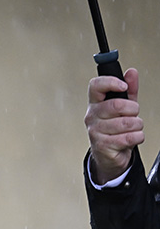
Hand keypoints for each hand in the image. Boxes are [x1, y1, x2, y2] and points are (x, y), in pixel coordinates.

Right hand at [85, 67, 143, 183]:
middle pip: (117, 105)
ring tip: (132, 128)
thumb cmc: (115, 129)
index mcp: (95, 104)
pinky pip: (129, 137)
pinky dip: (137, 137)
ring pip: (127, 123)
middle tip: (133, 114)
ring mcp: (95, 131)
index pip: (95, 86)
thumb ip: (129, 89)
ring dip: (137, 126)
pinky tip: (131, 138)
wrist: (109, 155)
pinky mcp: (102, 145)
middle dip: (133, 110)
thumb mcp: (124, 107)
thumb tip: (131, 73)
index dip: (110, 82)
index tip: (123, 86)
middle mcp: (92, 116)